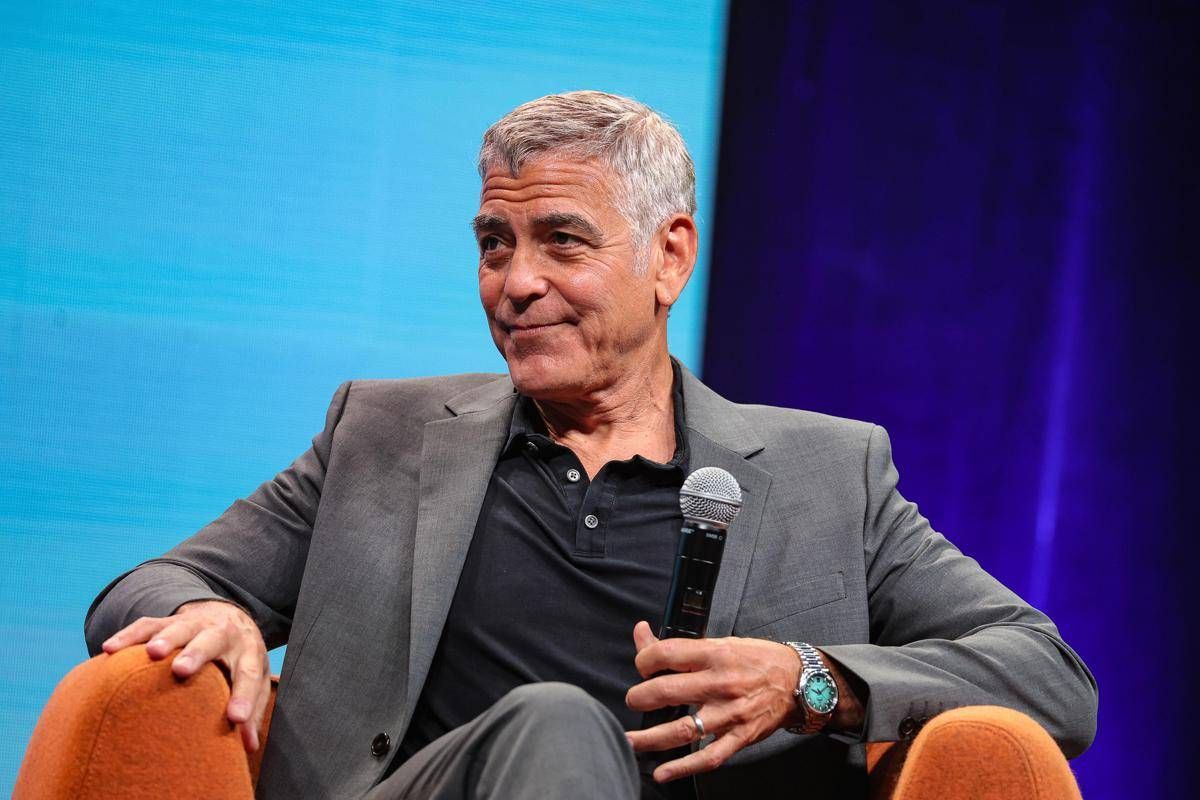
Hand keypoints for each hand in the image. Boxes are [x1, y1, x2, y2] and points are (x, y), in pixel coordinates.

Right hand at [101, 599, 270, 752]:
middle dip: (196, 653)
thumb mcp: (255, 680)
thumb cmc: (240, 660)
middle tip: (182, 670)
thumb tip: (248, 747)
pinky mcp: (169, 621)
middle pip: (211, 641)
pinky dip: (128, 636)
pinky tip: (110, 649)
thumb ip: (252, 709)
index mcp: (247, 651)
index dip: (243, 697)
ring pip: (179, 628)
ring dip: (165, 639)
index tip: (235, 718)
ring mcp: (194, 624)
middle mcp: (223, 632)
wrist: (231, 617)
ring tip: (152, 653)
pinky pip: (147, 626)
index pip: (247, 674)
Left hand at [624, 621, 801, 782]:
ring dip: (651, 738)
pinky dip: (683, 767)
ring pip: (682, 729)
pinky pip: (708, 756)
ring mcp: (729, 713)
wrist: (799, 681)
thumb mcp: (721, 642)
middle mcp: (720, 683)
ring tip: (629, 741)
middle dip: (639, 698)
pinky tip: (663, 772)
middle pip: (667, 691)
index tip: (642, 667)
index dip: (644, 660)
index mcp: (715, 654)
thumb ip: (678, 644)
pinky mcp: (739, 736)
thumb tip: (641, 632)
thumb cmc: (757, 659)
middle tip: (633, 701)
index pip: (667, 654)